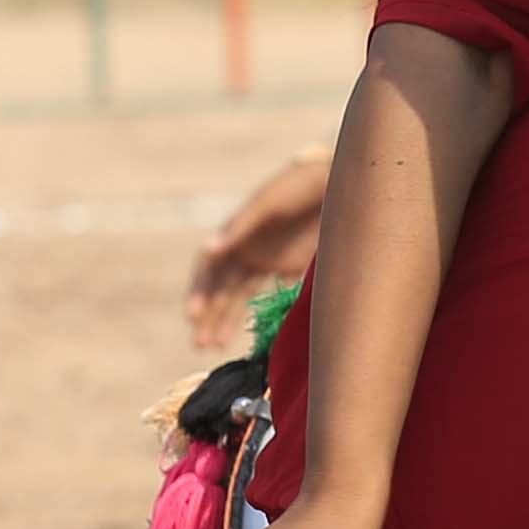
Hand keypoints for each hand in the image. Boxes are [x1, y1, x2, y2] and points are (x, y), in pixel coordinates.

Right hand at [186, 150, 331, 351]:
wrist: (335, 182)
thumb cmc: (296, 186)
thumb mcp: (266, 204)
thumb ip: (240, 227)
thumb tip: (208, 248)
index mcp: (235, 234)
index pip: (208, 269)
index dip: (198, 292)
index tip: (193, 315)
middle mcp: (246, 251)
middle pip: (220, 288)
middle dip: (208, 315)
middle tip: (200, 343)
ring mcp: (267, 261)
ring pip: (240, 297)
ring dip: (227, 320)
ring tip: (215, 346)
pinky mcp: (290, 267)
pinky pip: (271, 296)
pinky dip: (261, 314)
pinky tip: (255, 337)